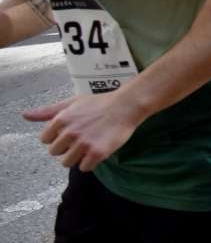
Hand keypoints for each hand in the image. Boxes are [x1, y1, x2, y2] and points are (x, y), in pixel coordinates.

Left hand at [24, 93, 142, 171]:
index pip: (45, 140)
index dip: (57, 137)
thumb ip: (47, 111)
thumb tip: (25, 115)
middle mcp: (70, 132)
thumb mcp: (72, 103)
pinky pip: (84, 168)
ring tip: (89, 145)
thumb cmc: (99, 103)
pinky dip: (89, 163)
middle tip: (82, 138)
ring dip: (77, 157)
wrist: (126, 106)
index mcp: (61, 120)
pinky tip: (97, 151)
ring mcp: (83, 143)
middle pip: (55, 153)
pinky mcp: (97, 153)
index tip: (70, 132)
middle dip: (67, 147)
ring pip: (67, 162)